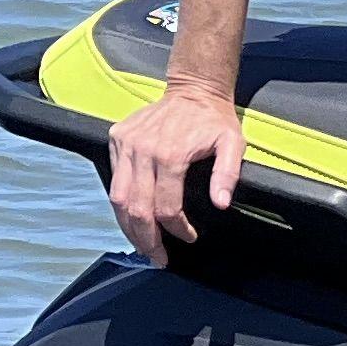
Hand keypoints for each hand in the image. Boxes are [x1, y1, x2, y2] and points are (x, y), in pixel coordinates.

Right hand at [107, 82, 243, 264]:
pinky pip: (113, 180)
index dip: (177, 229)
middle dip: (147, 239)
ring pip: (118, 198)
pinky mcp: (117, 139)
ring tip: (143, 245)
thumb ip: (227, 174)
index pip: (166, 207)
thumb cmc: (213, 119)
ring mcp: (126, 144)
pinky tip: (133, 217)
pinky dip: (121, 203)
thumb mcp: (233, 143)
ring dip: (129, 227)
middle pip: (137, 209)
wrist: (193, 89)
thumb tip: (221, 203)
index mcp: (171, 154)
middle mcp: (143, 151)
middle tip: (158, 257)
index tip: (189, 237)